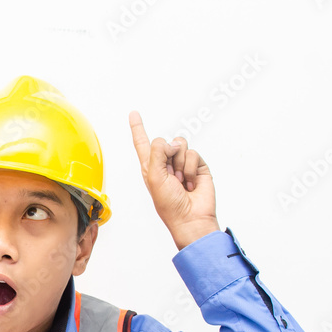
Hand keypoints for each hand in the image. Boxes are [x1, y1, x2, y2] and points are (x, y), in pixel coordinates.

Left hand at [129, 111, 219, 249]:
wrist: (190, 217)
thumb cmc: (169, 204)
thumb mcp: (154, 177)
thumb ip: (157, 153)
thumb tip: (172, 143)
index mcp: (150, 167)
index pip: (142, 143)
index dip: (138, 128)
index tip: (133, 114)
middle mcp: (165, 163)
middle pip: (165, 142)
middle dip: (167, 156)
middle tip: (170, 177)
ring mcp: (182, 164)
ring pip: (180, 145)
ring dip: (180, 164)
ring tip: (180, 181)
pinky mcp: (198, 166)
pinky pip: (194, 153)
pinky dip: (191, 168)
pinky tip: (191, 183)